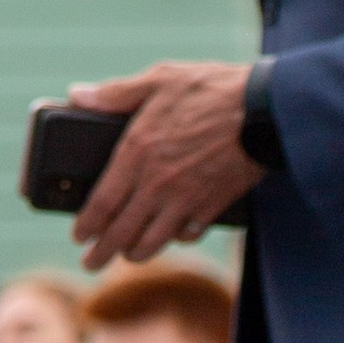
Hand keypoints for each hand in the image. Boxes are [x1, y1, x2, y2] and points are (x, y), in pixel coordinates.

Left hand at [72, 63, 260, 267]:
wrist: (266, 110)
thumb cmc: (212, 89)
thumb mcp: (160, 79)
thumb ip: (116, 92)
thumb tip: (78, 95)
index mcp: (136, 152)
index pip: (101, 203)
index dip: (86, 225)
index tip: (78, 236)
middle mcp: (157, 184)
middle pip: (121, 232)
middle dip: (102, 253)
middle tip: (92, 263)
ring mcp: (186, 199)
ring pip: (153, 242)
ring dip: (136, 254)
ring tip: (128, 256)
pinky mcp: (212, 205)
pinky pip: (187, 234)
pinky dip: (176, 240)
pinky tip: (171, 237)